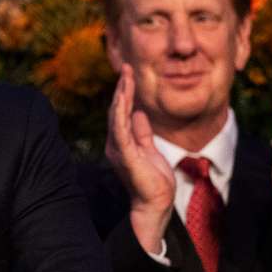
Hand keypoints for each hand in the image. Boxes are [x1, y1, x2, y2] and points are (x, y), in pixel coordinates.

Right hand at [105, 64, 174, 252]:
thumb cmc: (154, 181)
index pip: (122, 113)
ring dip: (121, 95)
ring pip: (117, 116)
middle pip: (117, 110)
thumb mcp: (150, 150)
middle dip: (122, 88)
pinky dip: (121, 112)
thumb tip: (139, 113)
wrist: (155, 204)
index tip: (129, 74)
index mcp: (122, 142)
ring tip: (126, 76)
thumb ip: (143, 132)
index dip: (125, 93)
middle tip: (126, 67)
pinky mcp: (125, 155)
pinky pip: (121, 129)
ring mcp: (118, 149)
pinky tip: (124, 98)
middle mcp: (116, 144)